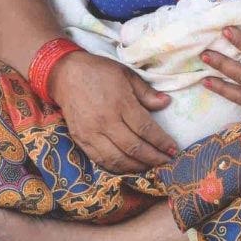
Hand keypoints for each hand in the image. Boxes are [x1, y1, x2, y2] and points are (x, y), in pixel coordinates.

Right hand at [49, 51, 178, 173]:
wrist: (66, 75)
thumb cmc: (99, 72)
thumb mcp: (126, 75)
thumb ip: (146, 92)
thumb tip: (166, 103)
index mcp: (120, 102)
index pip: (145, 129)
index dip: (162, 142)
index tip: (174, 149)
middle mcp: (106, 121)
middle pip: (134, 147)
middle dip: (154, 158)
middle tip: (167, 162)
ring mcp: (92, 133)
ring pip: (118, 159)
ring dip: (138, 167)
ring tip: (151, 167)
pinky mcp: (81, 140)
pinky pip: (101, 160)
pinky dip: (118, 168)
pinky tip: (129, 167)